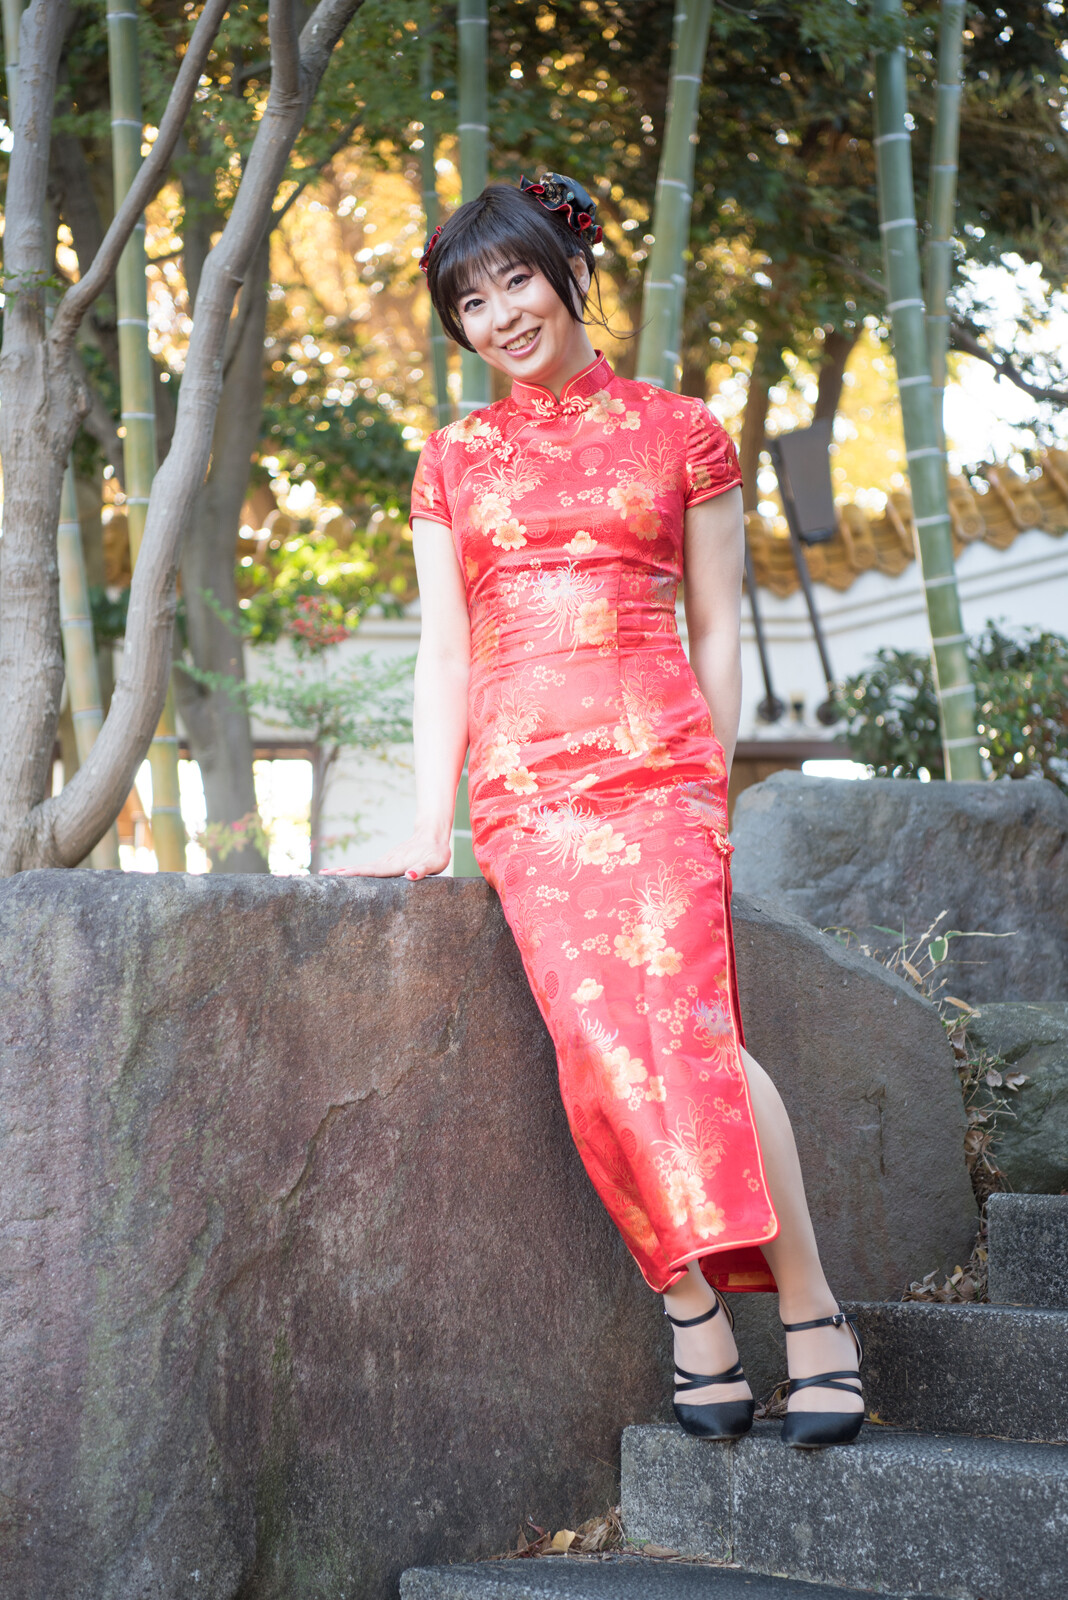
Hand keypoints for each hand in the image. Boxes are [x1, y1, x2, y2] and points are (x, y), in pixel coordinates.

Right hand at [320, 825, 451, 879]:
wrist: (433, 835)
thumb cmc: (436, 852)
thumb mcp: (434, 864)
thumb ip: (422, 870)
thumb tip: (410, 877)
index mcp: (395, 865)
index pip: (372, 870)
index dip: (356, 873)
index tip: (339, 875)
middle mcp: (387, 862)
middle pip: (361, 868)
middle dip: (342, 872)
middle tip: (322, 875)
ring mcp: (386, 861)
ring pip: (362, 866)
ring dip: (345, 870)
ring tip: (327, 874)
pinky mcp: (387, 861)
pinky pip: (368, 867)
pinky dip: (355, 870)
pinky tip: (348, 873)